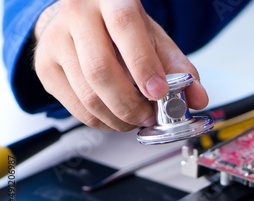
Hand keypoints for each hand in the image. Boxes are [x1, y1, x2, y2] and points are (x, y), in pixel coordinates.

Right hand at [33, 0, 207, 130]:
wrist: (83, 17)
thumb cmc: (122, 27)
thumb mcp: (155, 38)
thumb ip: (178, 67)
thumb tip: (197, 98)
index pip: (125, 28)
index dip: (143, 65)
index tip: (159, 93)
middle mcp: (78, 15)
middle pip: (101, 71)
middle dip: (131, 105)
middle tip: (149, 117)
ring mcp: (56, 41)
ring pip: (87, 94)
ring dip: (118, 118)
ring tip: (136, 119)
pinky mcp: (45, 67)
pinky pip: (75, 107)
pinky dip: (101, 122)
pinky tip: (116, 117)